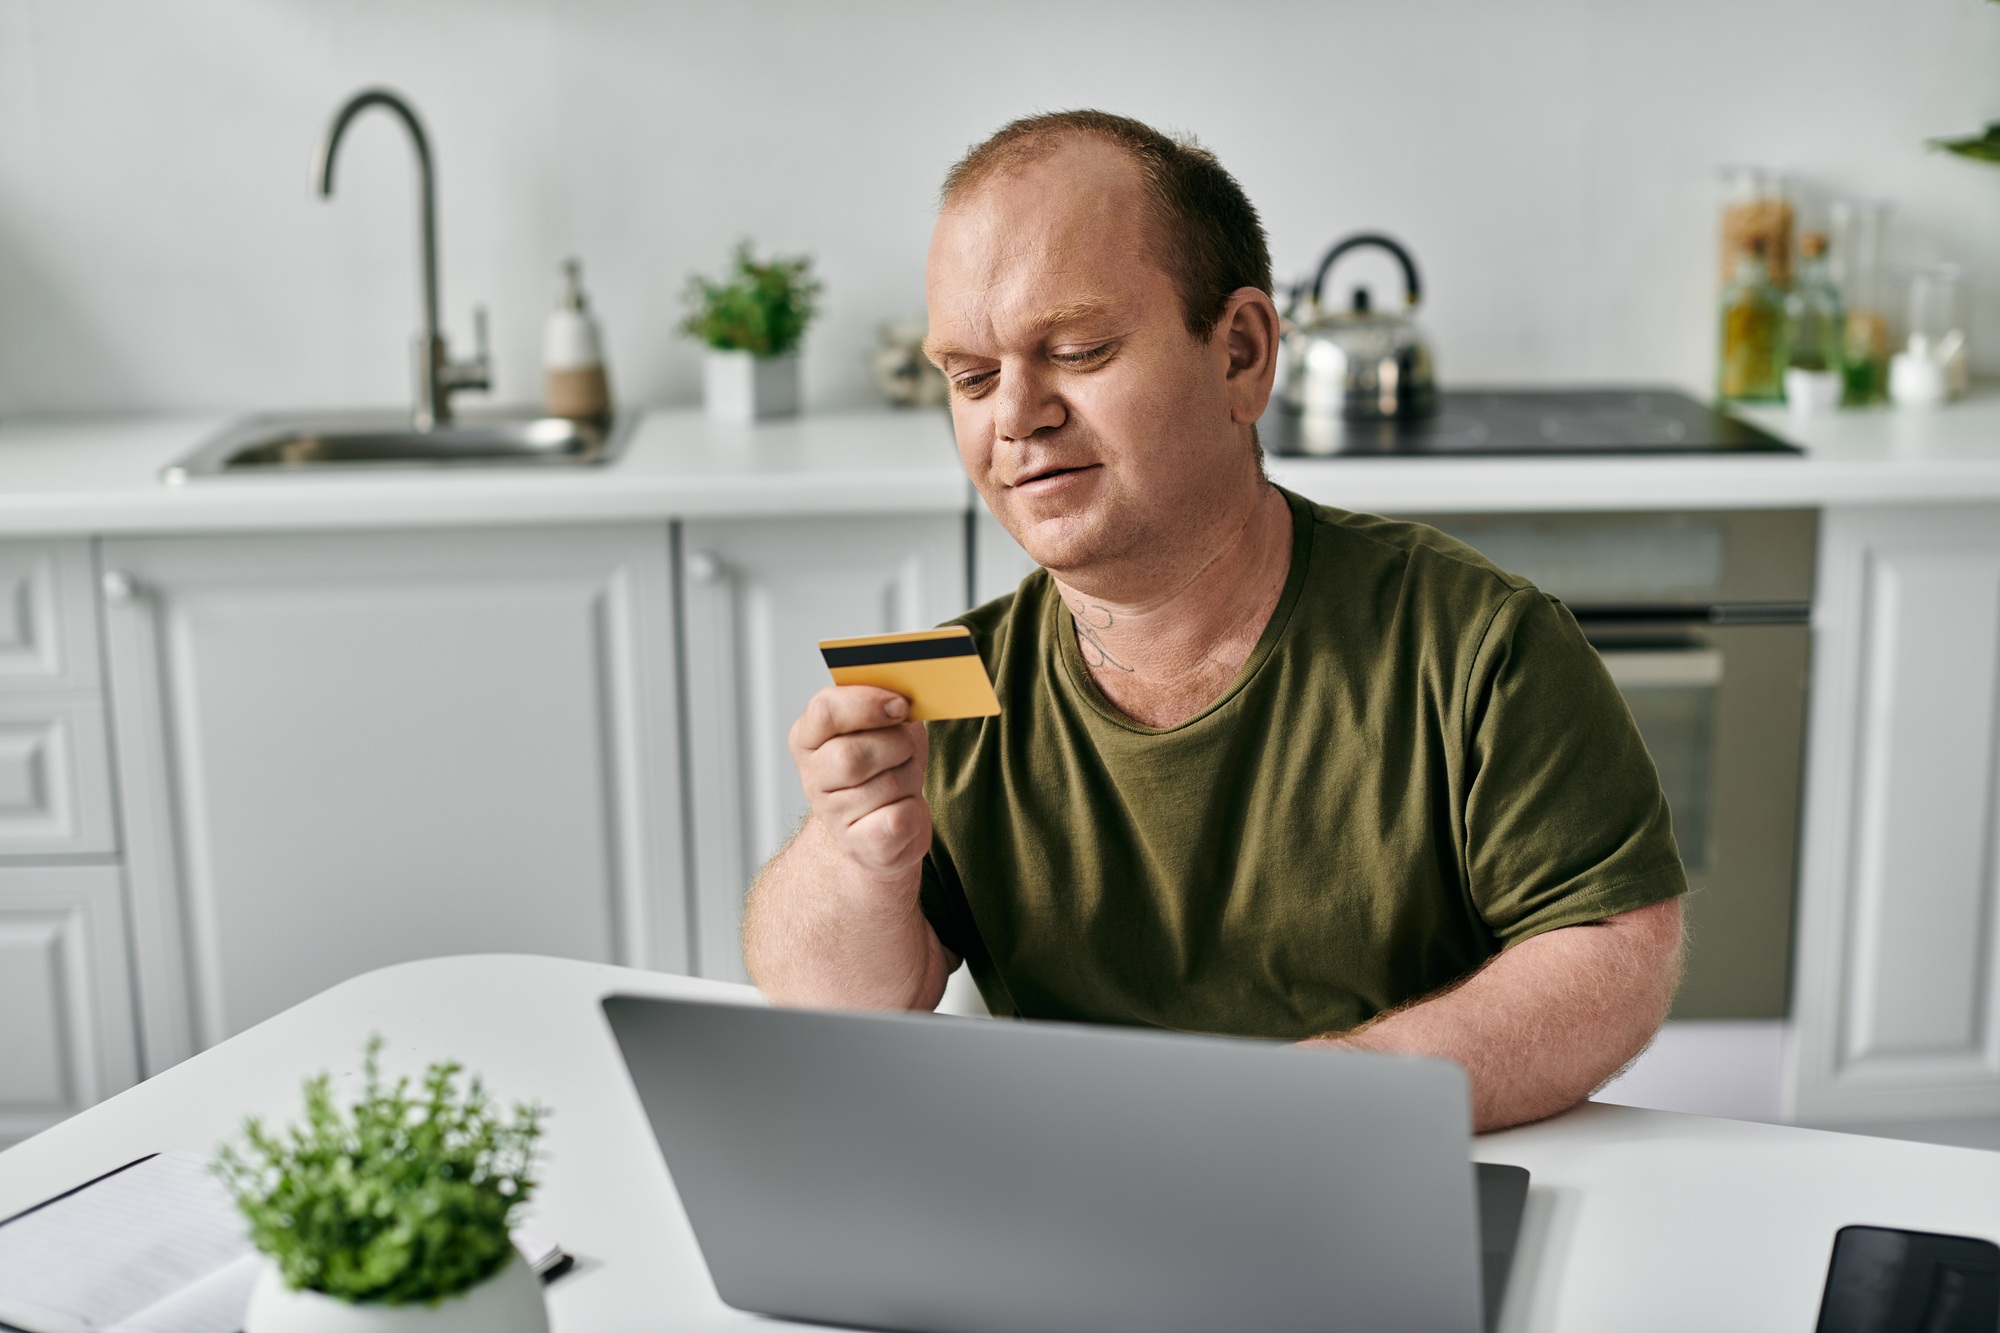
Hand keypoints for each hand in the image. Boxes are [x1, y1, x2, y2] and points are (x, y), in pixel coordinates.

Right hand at [789, 686, 931, 880]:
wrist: (889, 821)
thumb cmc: (885, 764)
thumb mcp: (882, 723)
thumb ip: (884, 704)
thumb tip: (902, 699)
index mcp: (808, 739)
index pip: (825, 711)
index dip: (868, 704)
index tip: (900, 706)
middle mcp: (812, 779)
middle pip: (853, 756)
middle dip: (896, 747)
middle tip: (905, 751)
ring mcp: (833, 816)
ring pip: (886, 785)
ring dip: (910, 776)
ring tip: (903, 780)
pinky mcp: (860, 846)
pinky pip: (897, 820)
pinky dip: (914, 810)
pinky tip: (904, 807)